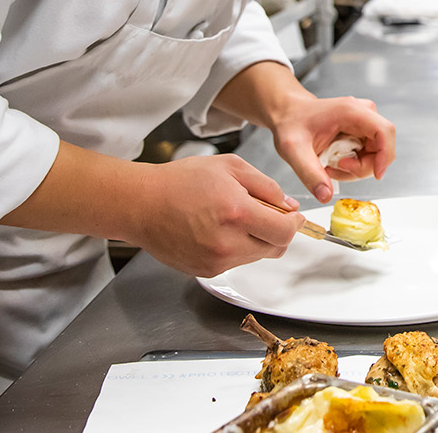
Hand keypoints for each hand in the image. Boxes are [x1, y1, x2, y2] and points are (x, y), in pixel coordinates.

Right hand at [125, 154, 300, 277]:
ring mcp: (216, 261)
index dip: (295, 224)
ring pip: (256, 257)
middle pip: (275, 248)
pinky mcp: (206, 271)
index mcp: (237, 213)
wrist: (141, 204)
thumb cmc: (181, 181)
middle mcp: (228, 243)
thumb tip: (288, 206)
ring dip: (257, 240)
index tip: (295, 216)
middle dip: (278, 232)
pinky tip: (218, 230)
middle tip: (266, 214)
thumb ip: (266, 186)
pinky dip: (237, 248)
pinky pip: (235, 262)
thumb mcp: (230, 167)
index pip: (285, 232)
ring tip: (234, 218)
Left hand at [267, 94, 396, 203]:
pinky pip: (368, 155)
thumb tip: (326, 196)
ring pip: (376, 155)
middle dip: (361, 168)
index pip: (385, 131)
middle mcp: (363, 113)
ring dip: (355, 169)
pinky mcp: (362, 132)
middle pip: (381, 148)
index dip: (385, 156)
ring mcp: (364, 123)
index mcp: (351, 111)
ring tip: (329, 167)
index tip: (376, 175)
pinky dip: (353, 166)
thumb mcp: (293, 149)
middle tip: (334, 170)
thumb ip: (309, 173)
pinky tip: (333, 163)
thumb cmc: (291, 123)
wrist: (288, 114)